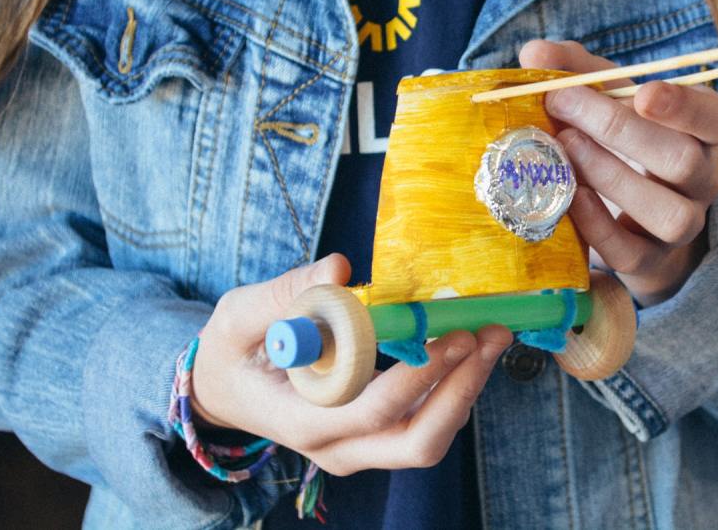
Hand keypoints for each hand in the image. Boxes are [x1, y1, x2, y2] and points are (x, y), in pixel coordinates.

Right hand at [192, 254, 512, 474]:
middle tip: (490, 337)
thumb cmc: (234, 351)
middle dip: (462, 392)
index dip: (419, 377)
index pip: (372, 411)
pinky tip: (470, 346)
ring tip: (491, 334)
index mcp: (300, 421)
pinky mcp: (376, 436)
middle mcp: (336, 447)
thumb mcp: (241, 315)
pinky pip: (426, 422)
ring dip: (467, 388)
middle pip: (417, 442)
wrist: (226, 389)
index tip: (454, 334)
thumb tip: (340, 271)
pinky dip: (454, 387)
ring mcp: (359, 447)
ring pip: (430, 437)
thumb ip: (287, 294)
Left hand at [520, 40, 717, 304]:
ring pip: (667, 211)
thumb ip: (577, 70)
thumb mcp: (605, 99)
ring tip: (563, 147)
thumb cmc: (619, 144)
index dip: (687, 106)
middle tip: (562, 102)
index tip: (643, 92)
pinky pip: (630, 251)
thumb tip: (536, 52)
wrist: (632, 223)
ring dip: (609, 176)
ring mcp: (682, 226)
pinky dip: (596, 225)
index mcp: (704, 133)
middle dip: (619, 130)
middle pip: (683, 160)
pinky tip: (568, 196)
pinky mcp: (649, 262)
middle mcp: (703, 181)